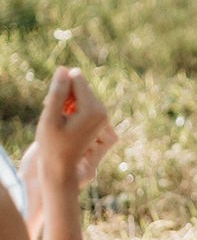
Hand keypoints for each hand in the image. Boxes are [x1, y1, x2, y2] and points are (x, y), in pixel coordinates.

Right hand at [34, 68, 117, 192]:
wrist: (61, 169)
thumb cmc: (52, 146)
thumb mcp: (50, 117)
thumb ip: (57, 92)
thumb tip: (64, 70)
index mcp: (94, 109)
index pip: (76, 78)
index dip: (60, 89)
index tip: (54, 108)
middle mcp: (103, 111)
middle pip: (80, 85)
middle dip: (65, 94)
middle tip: (56, 116)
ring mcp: (103, 116)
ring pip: (82, 93)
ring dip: (67, 102)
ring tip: (60, 121)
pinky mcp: (100, 119)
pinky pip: (85, 102)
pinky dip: (73, 108)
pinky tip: (66, 123)